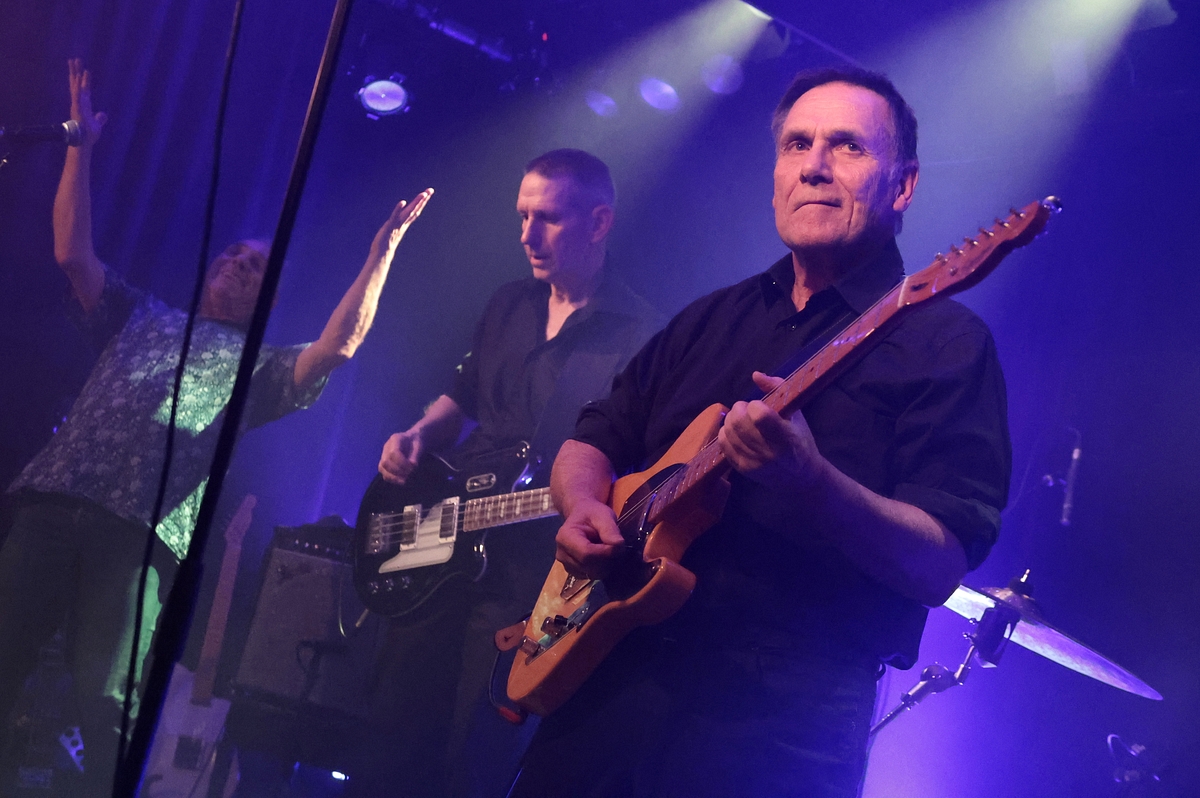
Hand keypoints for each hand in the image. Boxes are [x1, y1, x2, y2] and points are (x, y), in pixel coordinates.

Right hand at [67, 59, 106, 146]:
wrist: (84, 143)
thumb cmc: (89, 135)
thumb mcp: (97, 124)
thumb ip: (100, 118)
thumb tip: (103, 114)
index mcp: (84, 104)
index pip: (84, 88)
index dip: (84, 79)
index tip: (84, 69)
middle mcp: (79, 102)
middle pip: (76, 83)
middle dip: (75, 71)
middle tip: (74, 59)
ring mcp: (77, 104)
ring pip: (76, 86)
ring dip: (76, 74)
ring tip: (75, 62)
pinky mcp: (77, 108)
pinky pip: (78, 95)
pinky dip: (79, 88)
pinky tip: (78, 79)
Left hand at [369, 189, 433, 260]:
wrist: (382, 253)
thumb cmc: (386, 243)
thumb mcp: (393, 231)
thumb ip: (396, 225)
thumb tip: (398, 222)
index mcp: (404, 223)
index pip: (415, 210)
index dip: (422, 202)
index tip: (427, 193)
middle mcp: (403, 222)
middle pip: (415, 209)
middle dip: (423, 199)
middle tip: (431, 190)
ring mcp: (398, 224)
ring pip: (409, 212)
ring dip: (416, 203)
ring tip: (422, 194)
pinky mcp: (390, 226)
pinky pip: (395, 216)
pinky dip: (399, 209)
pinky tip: (403, 202)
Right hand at [378, 427, 423, 484]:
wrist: (412, 440)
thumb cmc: (416, 442)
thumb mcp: (419, 446)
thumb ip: (415, 455)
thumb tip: (413, 466)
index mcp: (395, 439)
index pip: (393, 453)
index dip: (402, 463)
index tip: (413, 468)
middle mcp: (386, 447)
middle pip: (385, 461)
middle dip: (397, 471)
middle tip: (409, 475)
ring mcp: (383, 456)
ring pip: (382, 468)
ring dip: (394, 477)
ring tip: (405, 481)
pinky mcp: (384, 464)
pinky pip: (384, 473)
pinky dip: (392, 479)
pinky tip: (402, 481)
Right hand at [554, 497, 625, 579]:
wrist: (582, 516)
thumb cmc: (592, 513)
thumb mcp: (603, 515)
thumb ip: (610, 530)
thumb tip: (618, 545)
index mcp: (565, 537)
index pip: (586, 553)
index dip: (605, 552)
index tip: (618, 545)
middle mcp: (562, 554)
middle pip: (589, 566)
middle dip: (608, 559)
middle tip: (616, 546)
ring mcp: (567, 565)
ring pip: (592, 574)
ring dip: (606, 565)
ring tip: (608, 549)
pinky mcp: (574, 572)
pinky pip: (592, 576)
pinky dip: (601, 569)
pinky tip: (602, 556)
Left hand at [717, 371, 827, 491]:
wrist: (801, 476)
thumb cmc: (800, 439)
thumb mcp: (796, 413)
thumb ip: (777, 388)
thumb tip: (755, 375)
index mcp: (786, 437)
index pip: (760, 416)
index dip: (755, 406)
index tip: (760, 406)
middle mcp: (769, 452)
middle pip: (739, 422)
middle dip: (740, 409)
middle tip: (747, 409)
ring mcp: (754, 463)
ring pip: (729, 432)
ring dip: (731, 419)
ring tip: (742, 419)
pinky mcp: (743, 469)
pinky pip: (723, 445)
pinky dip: (726, 432)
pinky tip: (735, 431)